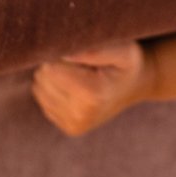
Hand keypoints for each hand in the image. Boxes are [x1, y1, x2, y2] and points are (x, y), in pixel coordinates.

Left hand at [31, 40, 155, 136]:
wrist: (136, 85)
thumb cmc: (126, 62)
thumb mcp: (121, 49)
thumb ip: (93, 50)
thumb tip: (63, 53)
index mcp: (93, 95)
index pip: (50, 68)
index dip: (61, 53)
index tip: (81, 52)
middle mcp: (81, 115)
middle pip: (43, 77)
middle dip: (56, 64)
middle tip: (82, 65)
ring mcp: (74, 124)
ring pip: (39, 87)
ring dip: (54, 76)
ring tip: (80, 75)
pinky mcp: (68, 127)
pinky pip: (42, 99)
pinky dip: (54, 89)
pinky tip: (75, 87)